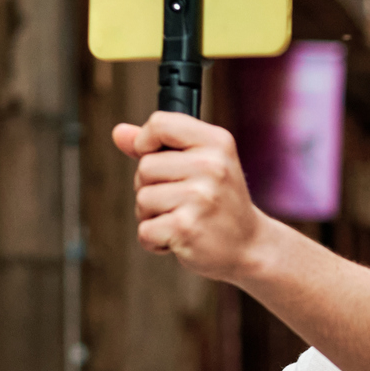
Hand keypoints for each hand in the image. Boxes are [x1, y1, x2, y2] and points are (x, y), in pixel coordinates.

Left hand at [117, 112, 269, 282]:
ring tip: (182, 220)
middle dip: (151, 187)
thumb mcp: (201, 164)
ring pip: (142, 199)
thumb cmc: (221, 203)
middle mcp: (212, 166)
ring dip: (153, 216)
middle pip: (145, 167)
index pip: (160, 123)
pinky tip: (179, 240)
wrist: (250, 246)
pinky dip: (154, 241)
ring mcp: (200, 198)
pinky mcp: (186, 228)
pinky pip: (145, 230)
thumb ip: (160, 146)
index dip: (146, 142)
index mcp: (217, 143)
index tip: (154, 157)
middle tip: (181, 201)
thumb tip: (119, 133)